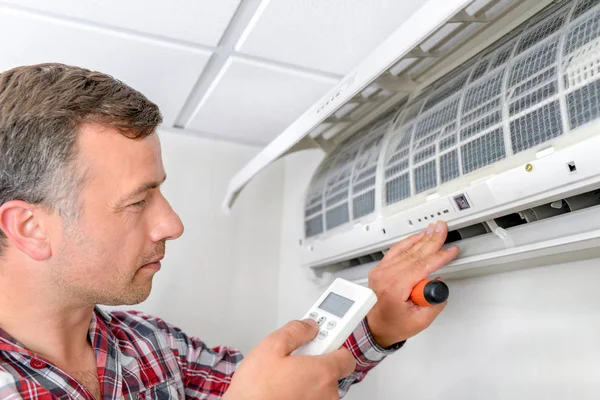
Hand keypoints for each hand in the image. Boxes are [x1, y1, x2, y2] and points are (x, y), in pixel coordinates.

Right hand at [223, 319, 355, 399]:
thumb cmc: (255, 390)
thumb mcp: (271, 346)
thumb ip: (296, 331)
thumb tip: (309, 326)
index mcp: (323, 373)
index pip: (346, 356)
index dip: (333, 345)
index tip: (323, 338)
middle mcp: (328, 394)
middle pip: (331, 372)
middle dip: (315, 363)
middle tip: (294, 360)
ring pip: (320, 388)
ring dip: (307, 381)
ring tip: (283, 379)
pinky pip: (312, 399)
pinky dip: (302, 394)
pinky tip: (283, 392)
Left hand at [366, 221, 458, 346]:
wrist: (374, 328)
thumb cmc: (394, 325)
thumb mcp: (421, 321)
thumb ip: (433, 301)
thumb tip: (438, 281)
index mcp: (394, 288)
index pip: (421, 266)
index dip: (439, 257)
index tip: (451, 251)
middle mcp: (384, 276)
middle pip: (414, 254)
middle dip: (432, 240)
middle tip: (443, 229)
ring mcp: (380, 271)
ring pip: (405, 250)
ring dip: (422, 238)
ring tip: (434, 229)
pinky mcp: (380, 269)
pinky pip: (396, 251)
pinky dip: (409, 242)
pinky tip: (418, 237)